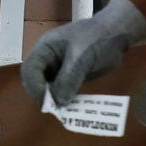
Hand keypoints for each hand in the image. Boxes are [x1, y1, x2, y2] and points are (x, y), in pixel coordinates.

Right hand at [21, 0, 145, 105]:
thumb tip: (58, 102)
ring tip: (65, 111)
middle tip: (56, 109)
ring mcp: (57, 68)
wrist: (117, 34)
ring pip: (46, 88)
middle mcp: (47, 59)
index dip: (34, 86)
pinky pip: (61, 90)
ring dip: (53, 100)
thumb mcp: (82, 57)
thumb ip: (69, 78)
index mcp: (45, 48)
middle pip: (34, 80)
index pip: (29, 69)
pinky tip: (73, 107)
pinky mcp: (68, 76)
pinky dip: (64, 99)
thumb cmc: (97, 39)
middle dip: (42, 95)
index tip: (48, 101)